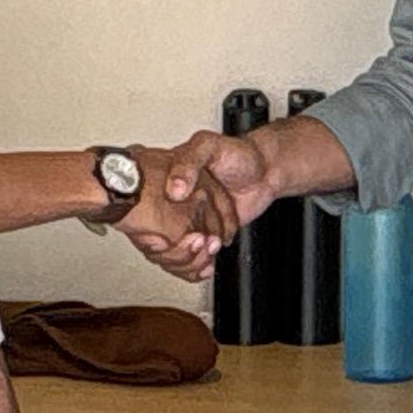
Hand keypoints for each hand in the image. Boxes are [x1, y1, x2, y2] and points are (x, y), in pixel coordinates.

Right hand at [117, 142, 237, 277]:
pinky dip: (198, 266)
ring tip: (210, 246)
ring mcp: (188, 222)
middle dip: (176, 250)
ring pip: (173, 255)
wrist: (266, 171)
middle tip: (197, 239)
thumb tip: (174, 190)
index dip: (150, 230)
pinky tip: (208, 261)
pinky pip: (192, 258)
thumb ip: (189, 162)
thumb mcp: (209, 146)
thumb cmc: (238, 154)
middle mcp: (173, 206)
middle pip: (157, 241)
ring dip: (189, 260)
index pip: (146, 213)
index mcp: (167, 183)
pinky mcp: (204, 235)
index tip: (164, 237)